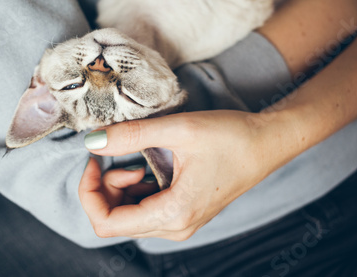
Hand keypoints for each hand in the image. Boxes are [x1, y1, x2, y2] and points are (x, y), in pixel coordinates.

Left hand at [78, 110, 286, 240]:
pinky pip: (143, 209)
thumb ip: (132, 136)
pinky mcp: (181, 211)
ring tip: (135, 160)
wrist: (268, 142)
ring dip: (118, 188)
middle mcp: (174, 227)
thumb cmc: (232, 137)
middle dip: (103, 188)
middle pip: (114, 221)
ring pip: (127, 216)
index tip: (93, 160)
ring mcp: (179, 222)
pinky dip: (133, 189)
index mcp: (173, 214)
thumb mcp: (179, 130)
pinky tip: (144, 167)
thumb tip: (92, 140)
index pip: (107, 223)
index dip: (89, 192)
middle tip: (114, 155)